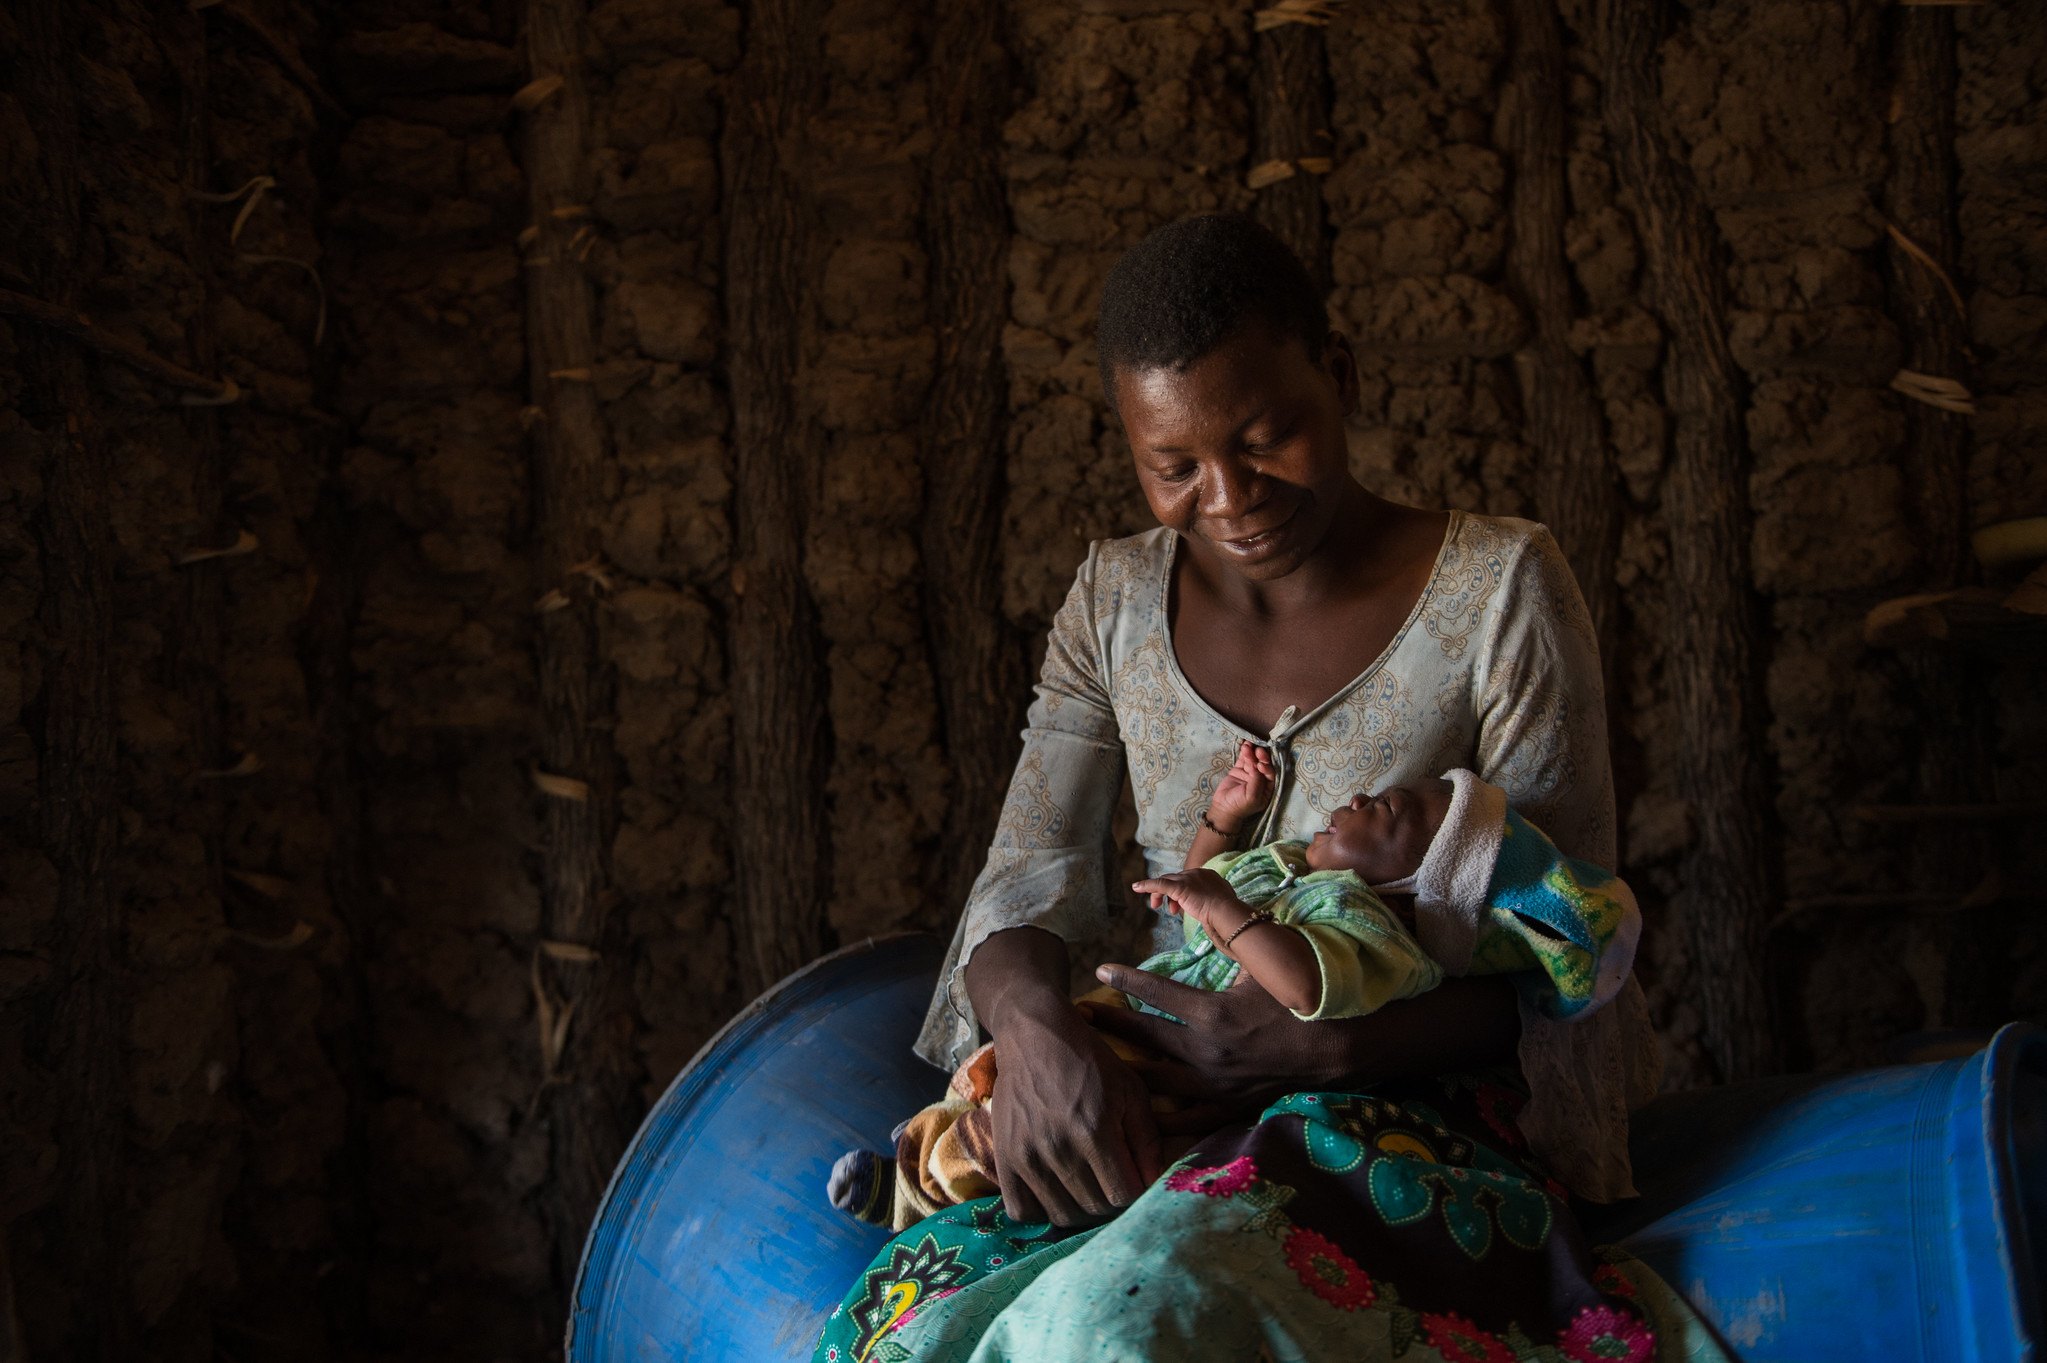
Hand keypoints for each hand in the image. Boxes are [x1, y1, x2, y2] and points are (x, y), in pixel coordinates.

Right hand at [966, 928, 1164, 1225]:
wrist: (1033, 1033)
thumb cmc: (1090, 1060)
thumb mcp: (1131, 1090)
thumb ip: (1146, 1140)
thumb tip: (1154, 1184)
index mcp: (1095, 1131)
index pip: (1123, 1196)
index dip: (1135, 1192)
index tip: (1134, 1178)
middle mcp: (1059, 1148)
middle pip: (1094, 1209)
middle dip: (1110, 1201)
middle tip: (1111, 1182)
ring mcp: (1027, 1155)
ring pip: (1061, 1215)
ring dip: (1080, 1209)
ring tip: (1086, 1187)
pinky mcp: (1004, 1157)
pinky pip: (1020, 1210)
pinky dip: (1040, 1211)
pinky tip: (1053, 1192)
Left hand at [1087, 966, 1342, 1131]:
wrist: (1337, 1049)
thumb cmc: (1301, 999)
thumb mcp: (1264, 963)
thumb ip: (1229, 941)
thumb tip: (1202, 909)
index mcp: (1214, 1014)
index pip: (1157, 993)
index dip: (1126, 979)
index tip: (1100, 970)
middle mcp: (1207, 1053)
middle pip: (1146, 1038)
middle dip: (1110, 1024)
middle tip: (1080, 1016)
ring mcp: (1216, 1086)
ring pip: (1156, 1081)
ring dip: (1125, 1068)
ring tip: (1097, 1061)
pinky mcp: (1227, 1107)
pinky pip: (1184, 1120)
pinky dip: (1158, 1116)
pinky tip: (1134, 1113)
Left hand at [1130, 868, 1241, 931]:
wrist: (1226, 911)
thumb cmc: (1227, 912)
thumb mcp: (1222, 903)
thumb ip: (1215, 901)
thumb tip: (1216, 909)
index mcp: (1207, 875)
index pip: (1188, 880)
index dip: (1183, 893)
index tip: (1183, 905)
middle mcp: (1196, 873)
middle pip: (1176, 880)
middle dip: (1170, 894)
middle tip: (1170, 909)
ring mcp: (1187, 879)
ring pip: (1166, 882)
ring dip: (1160, 895)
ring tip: (1158, 906)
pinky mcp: (1179, 887)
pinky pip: (1159, 884)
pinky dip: (1146, 885)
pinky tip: (1136, 887)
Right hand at [1207, 741, 1274, 830]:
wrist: (1223, 808)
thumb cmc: (1240, 805)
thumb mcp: (1252, 796)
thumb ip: (1257, 780)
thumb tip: (1257, 764)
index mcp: (1267, 788)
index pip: (1271, 774)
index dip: (1267, 767)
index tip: (1260, 764)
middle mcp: (1260, 779)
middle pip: (1263, 764)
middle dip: (1261, 757)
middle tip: (1258, 750)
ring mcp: (1249, 773)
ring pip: (1253, 760)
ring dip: (1252, 752)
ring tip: (1248, 746)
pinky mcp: (1240, 770)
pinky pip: (1243, 759)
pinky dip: (1244, 751)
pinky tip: (1245, 744)